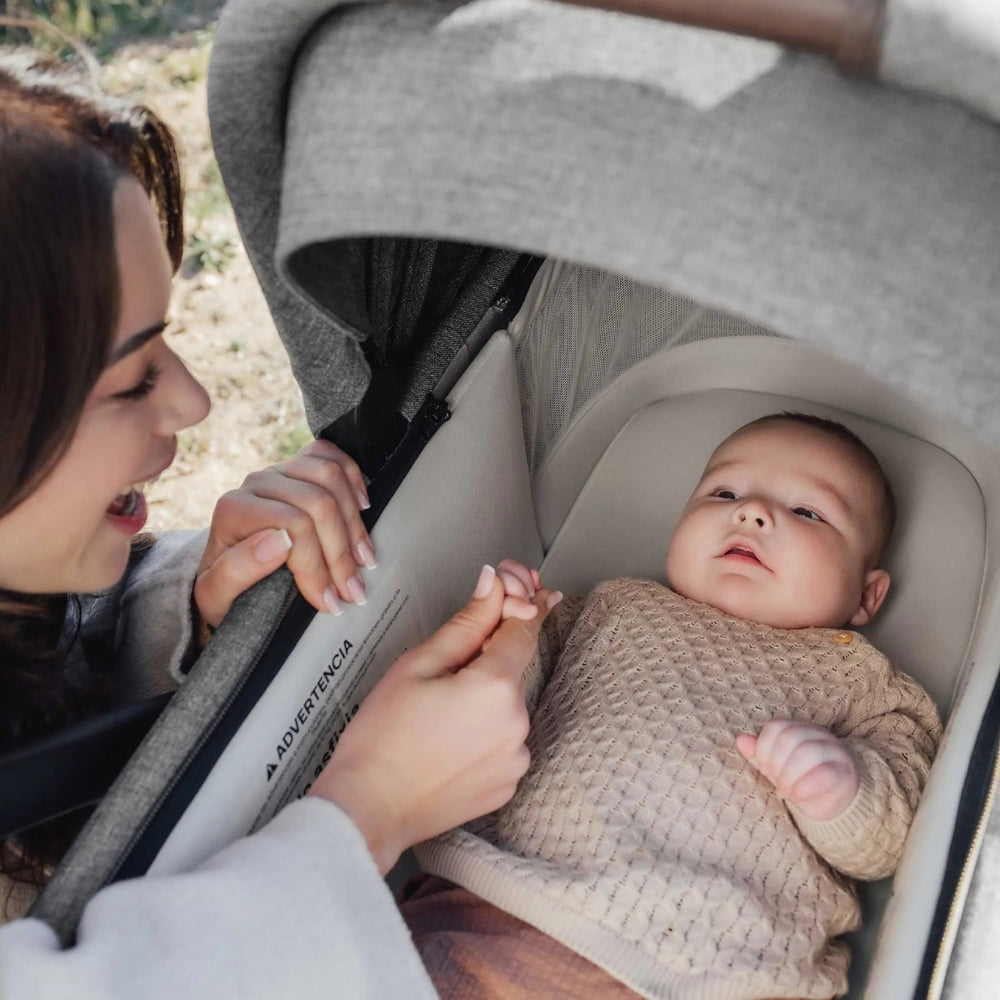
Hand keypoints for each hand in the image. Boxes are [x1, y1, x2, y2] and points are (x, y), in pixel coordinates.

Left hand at [194, 439, 373, 628]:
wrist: (226, 573)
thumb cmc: (223, 588)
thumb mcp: (214, 597)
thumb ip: (234, 572)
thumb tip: (279, 541)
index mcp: (234, 510)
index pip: (293, 525)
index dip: (316, 565)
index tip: (329, 601)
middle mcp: (257, 484)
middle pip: (318, 503)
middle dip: (341, 552)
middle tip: (353, 590)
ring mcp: (280, 471)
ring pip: (330, 477)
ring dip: (353, 522)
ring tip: (364, 559)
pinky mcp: (297, 467)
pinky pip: (330, 455)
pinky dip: (352, 478)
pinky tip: (362, 508)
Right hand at [309, 565, 558, 872]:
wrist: (367, 809)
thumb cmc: (381, 739)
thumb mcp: (418, 665)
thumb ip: (466, 623)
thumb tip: (493, 585)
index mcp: (495, 688)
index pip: (523, 629)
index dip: (520, 603)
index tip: (520, 587)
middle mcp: (516, 724)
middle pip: (513, 669)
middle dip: (487, 659)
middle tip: (443, 671)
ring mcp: (515, 758)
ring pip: (507, 707)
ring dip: (485, 699)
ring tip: (435, 716)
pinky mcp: (508, 783)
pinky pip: (504, 741)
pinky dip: (484, 733)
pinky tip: (446, 740)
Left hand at [736, 720, 858, 820]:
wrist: (835, 802)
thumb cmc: (802, 780)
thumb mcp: (777, 767)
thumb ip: (759, 754)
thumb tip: (740, 740)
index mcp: (800, 728)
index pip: (776, 726)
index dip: (764, 748)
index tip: (765, 769)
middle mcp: (818, 734)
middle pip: (790, 738)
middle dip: (776, 764)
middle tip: (776, 782)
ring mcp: (834, 751)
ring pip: (806, 753)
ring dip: (789, 776)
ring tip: (785, 792)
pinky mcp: (844, 773)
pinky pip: (824, 774)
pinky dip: (804, 787)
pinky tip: (797, 796)